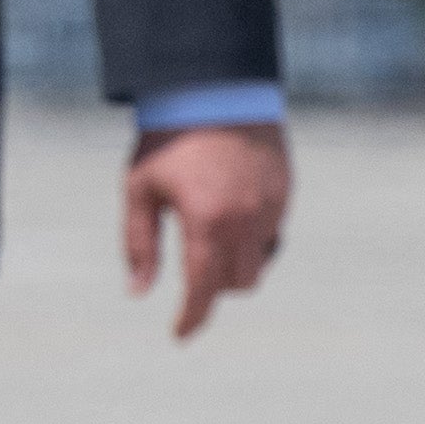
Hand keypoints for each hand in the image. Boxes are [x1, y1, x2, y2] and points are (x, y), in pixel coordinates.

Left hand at [124, 119, 290, 343]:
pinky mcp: (285, 192)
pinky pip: (273, 235)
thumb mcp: (140, 189)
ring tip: (213, 240)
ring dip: (236, 266)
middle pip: (237, 284)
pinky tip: (233, 218)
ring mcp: (271, 207)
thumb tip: (138, 291)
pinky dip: (253, 241)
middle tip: (192, 273)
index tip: (180, 334)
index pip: (203, 290)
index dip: (191, 318)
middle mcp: (245, 220)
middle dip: (214, 288)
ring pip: (259, 263)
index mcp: (206, 222)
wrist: (214, 88)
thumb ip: (139, 243)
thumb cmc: (168, 140)